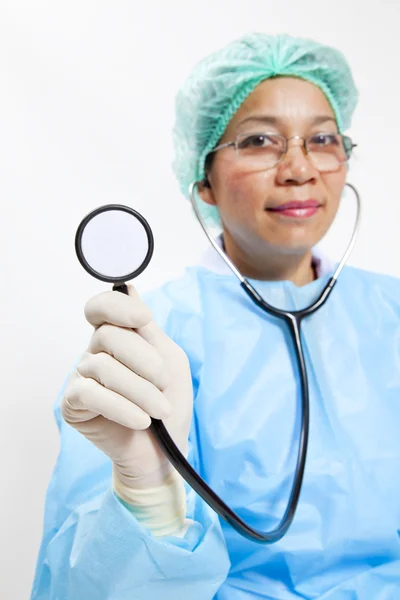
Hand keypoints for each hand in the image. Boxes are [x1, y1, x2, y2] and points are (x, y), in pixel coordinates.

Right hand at [61, 284, 192, 489]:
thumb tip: (129, 289)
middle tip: (163, 381)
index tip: (143, 319)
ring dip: (139, 390)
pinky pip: (90, 394)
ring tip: (160, 410)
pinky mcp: (73, 404)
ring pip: (103, 366)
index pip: (102, 307)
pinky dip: (121, 407)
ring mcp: (81, 377)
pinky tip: (141, 421)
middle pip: (108, 335)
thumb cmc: (168, 404)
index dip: (117, 306)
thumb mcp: (169, 361)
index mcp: (118, 338)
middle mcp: (95, 352)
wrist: (163, 451)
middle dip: (143, 358)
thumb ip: (149, 331)